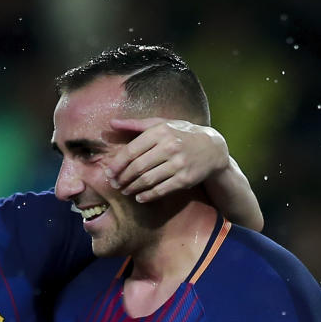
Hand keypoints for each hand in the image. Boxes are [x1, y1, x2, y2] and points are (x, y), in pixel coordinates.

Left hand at [104, 118, 228, 201]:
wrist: (212, 148)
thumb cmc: (181, 134)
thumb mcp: (162, 124)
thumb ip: (136, 125)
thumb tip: (111, 124)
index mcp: (160, 132)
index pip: (131, 151)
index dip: (117, 164)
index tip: (108, 172)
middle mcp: (169, 147)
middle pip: (137, 167)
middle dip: (122, 178)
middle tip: (115, 184)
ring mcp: (178, 164)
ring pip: (147, 180)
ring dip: (132, 188)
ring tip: (125, 191)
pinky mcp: (185, 179)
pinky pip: (160, 190)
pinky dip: (147, 196)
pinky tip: (139, 197)